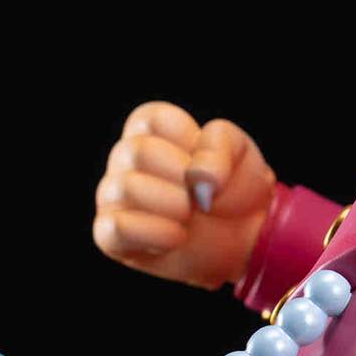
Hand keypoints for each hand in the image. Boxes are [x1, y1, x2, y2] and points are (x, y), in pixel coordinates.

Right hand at [93, 101, 277, 289]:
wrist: (243, 232)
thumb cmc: (233, 183)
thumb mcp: (239, 151)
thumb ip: (219, 146)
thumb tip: (195, 176)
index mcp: (150, 130)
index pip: (152, 119)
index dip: (190, 143)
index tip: (208, 161)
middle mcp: (124, 159)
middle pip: (138, 152)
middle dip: (183, 176)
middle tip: (202, 193)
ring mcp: (113, 196)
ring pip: (125, 187)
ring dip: (173, 205)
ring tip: (190, 215)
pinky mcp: (111, 235)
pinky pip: (115, 228)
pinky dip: (156, 233)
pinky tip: (178, 236)